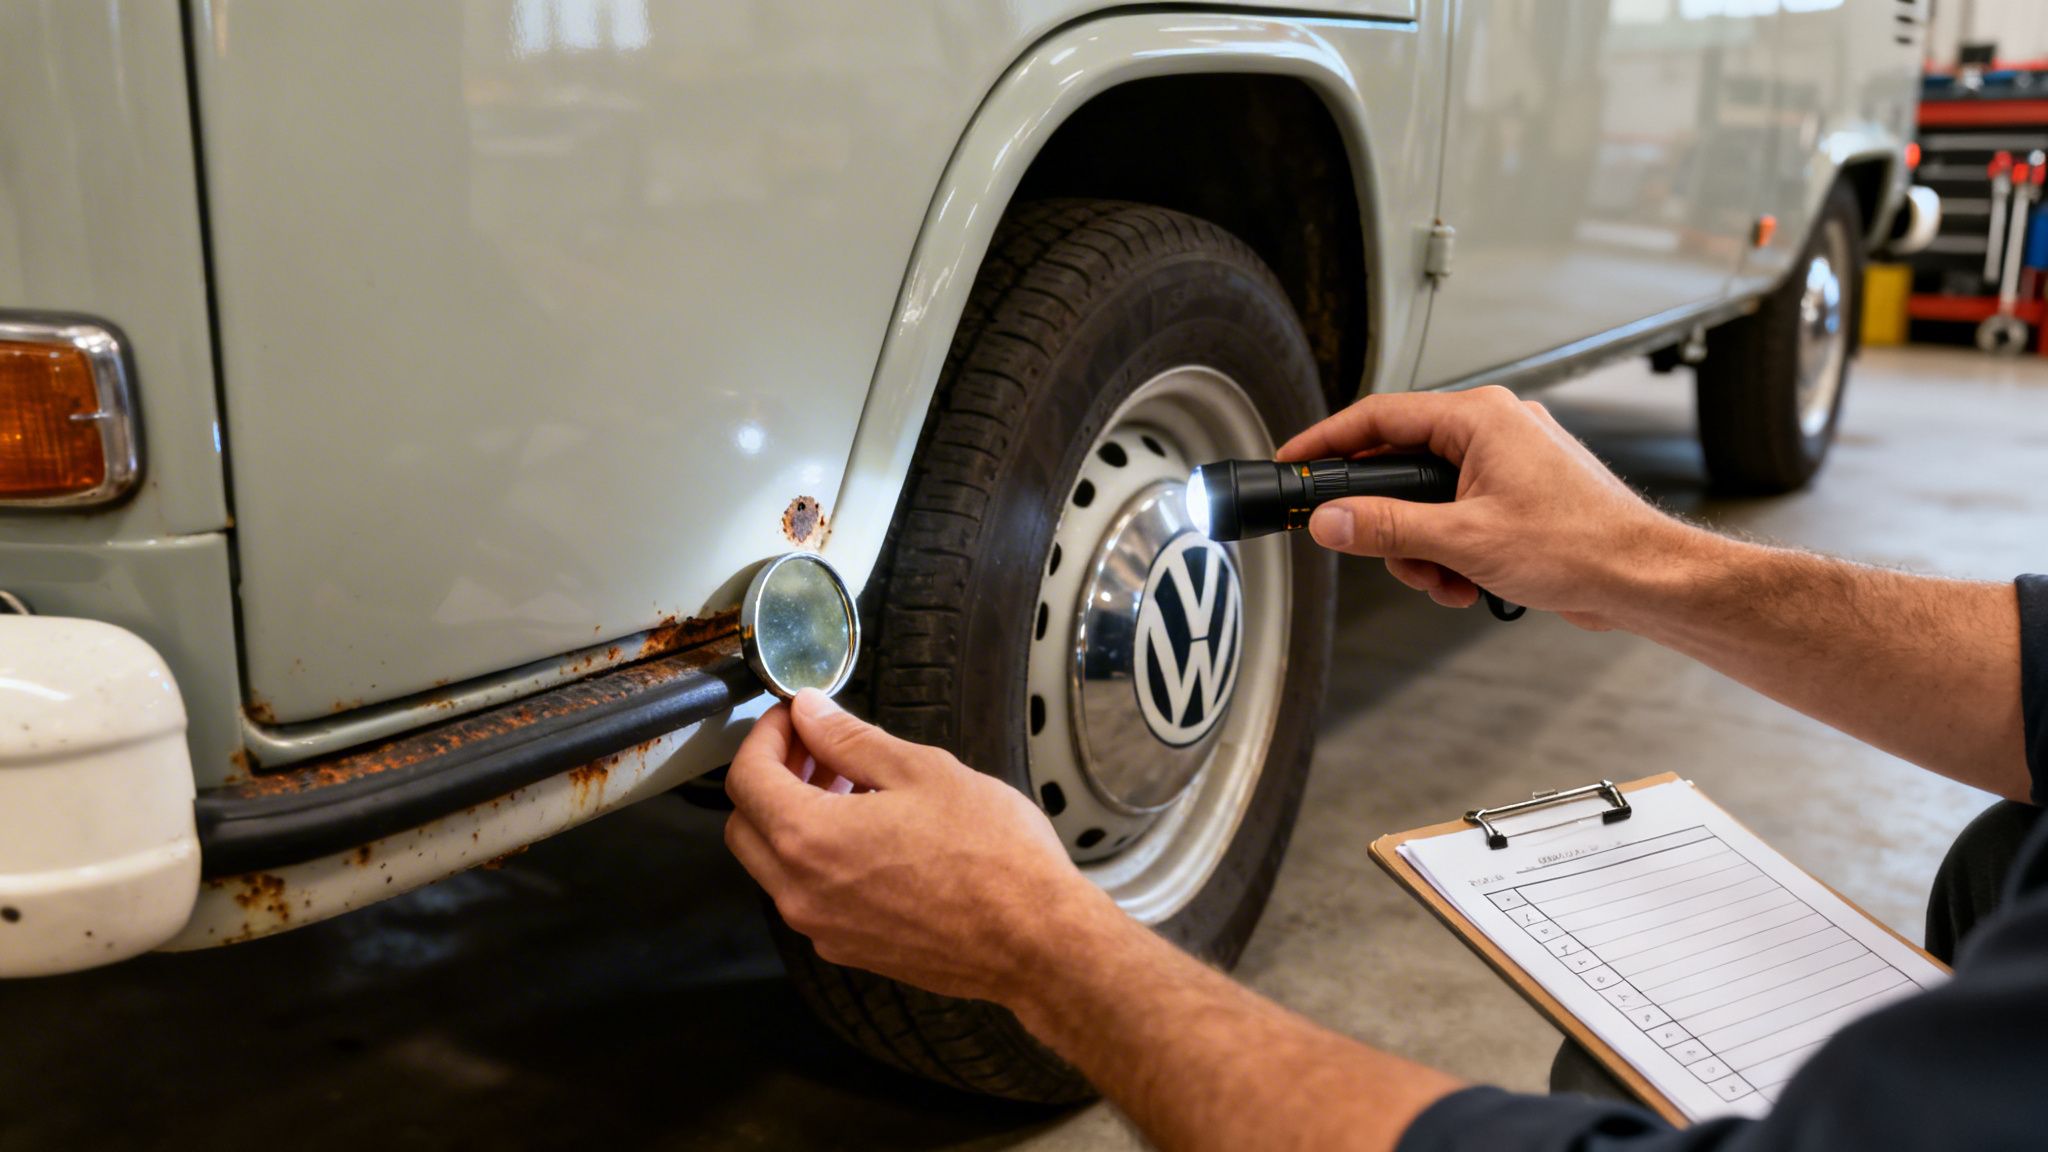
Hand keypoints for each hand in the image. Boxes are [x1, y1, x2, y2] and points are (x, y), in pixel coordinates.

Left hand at [724, 689, 1110, 1002]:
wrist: (1035, 941)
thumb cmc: (992, 855)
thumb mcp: (921, 771)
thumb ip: (850, 740)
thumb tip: (809, 714)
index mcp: (810, 839)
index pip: (746, 779)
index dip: (764, 737)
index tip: (793, 718)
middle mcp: (801, 893)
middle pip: (746, 825)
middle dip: (770, 777)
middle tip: (816, 747)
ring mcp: (823, 929)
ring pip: (775, 864)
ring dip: (794, 818)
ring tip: (852, 786)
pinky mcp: (850, 949)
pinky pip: (809, 896)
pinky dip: (819, 857)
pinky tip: (872, 834)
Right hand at [1277, 386, 1698, 630]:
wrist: (1643, 577)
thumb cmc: (1581, 545)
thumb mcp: (1463, 540)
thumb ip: (1387, 528)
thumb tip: (1332, 519)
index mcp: (1480, 418)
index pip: (1380, 416)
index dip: (1328, 441)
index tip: (1295, 461)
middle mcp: (1495, 428)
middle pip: (1403, 466)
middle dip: (1393, 523)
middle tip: (1389, 556)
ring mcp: (1510, 461)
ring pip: (1430, 500)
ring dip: (1426, 548)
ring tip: (1448, 580)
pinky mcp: (1520, 494)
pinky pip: (1460, 515)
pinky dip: (1454, 552)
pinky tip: (1469, 582)